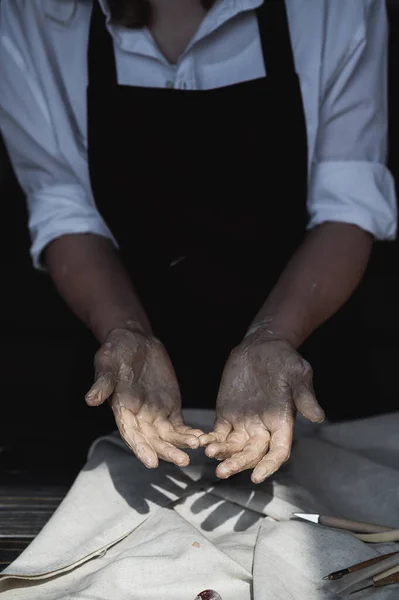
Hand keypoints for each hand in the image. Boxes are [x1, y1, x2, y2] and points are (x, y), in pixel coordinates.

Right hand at [85, 328, 202, 467]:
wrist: (134, 341)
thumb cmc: (116, 352)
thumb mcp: (107, 364)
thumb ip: (102, 383)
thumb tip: (90, 399)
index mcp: (122, 411)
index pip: (131, 435)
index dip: (141, 449)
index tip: (151, 462)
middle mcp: (139, 418)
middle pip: (153, 441)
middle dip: (166, 451)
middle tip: (182, 460)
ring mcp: (156, 414)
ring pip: (169, 436)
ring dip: (181, 444)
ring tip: (197, 445)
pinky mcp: (170, 408)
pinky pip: (180, 426)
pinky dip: (189, 432)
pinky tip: (202, 437)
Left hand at [199, 329, 324, 482]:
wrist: (262, 346)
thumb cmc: (284, 360)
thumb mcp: (298, 374)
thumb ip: (304, 396)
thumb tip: (318, 417)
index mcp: (282, 423)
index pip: (278, 451)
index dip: (269, 465)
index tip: (257, 477)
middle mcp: (263, 428)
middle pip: (252, 454)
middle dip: (238, 464)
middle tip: (223, 471)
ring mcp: (243, 423)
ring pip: (233, 447)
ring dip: (222, 454)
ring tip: (209, 454)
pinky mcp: (227, 415)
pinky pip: (218, 433)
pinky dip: (210, 440)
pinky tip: (200, 443)